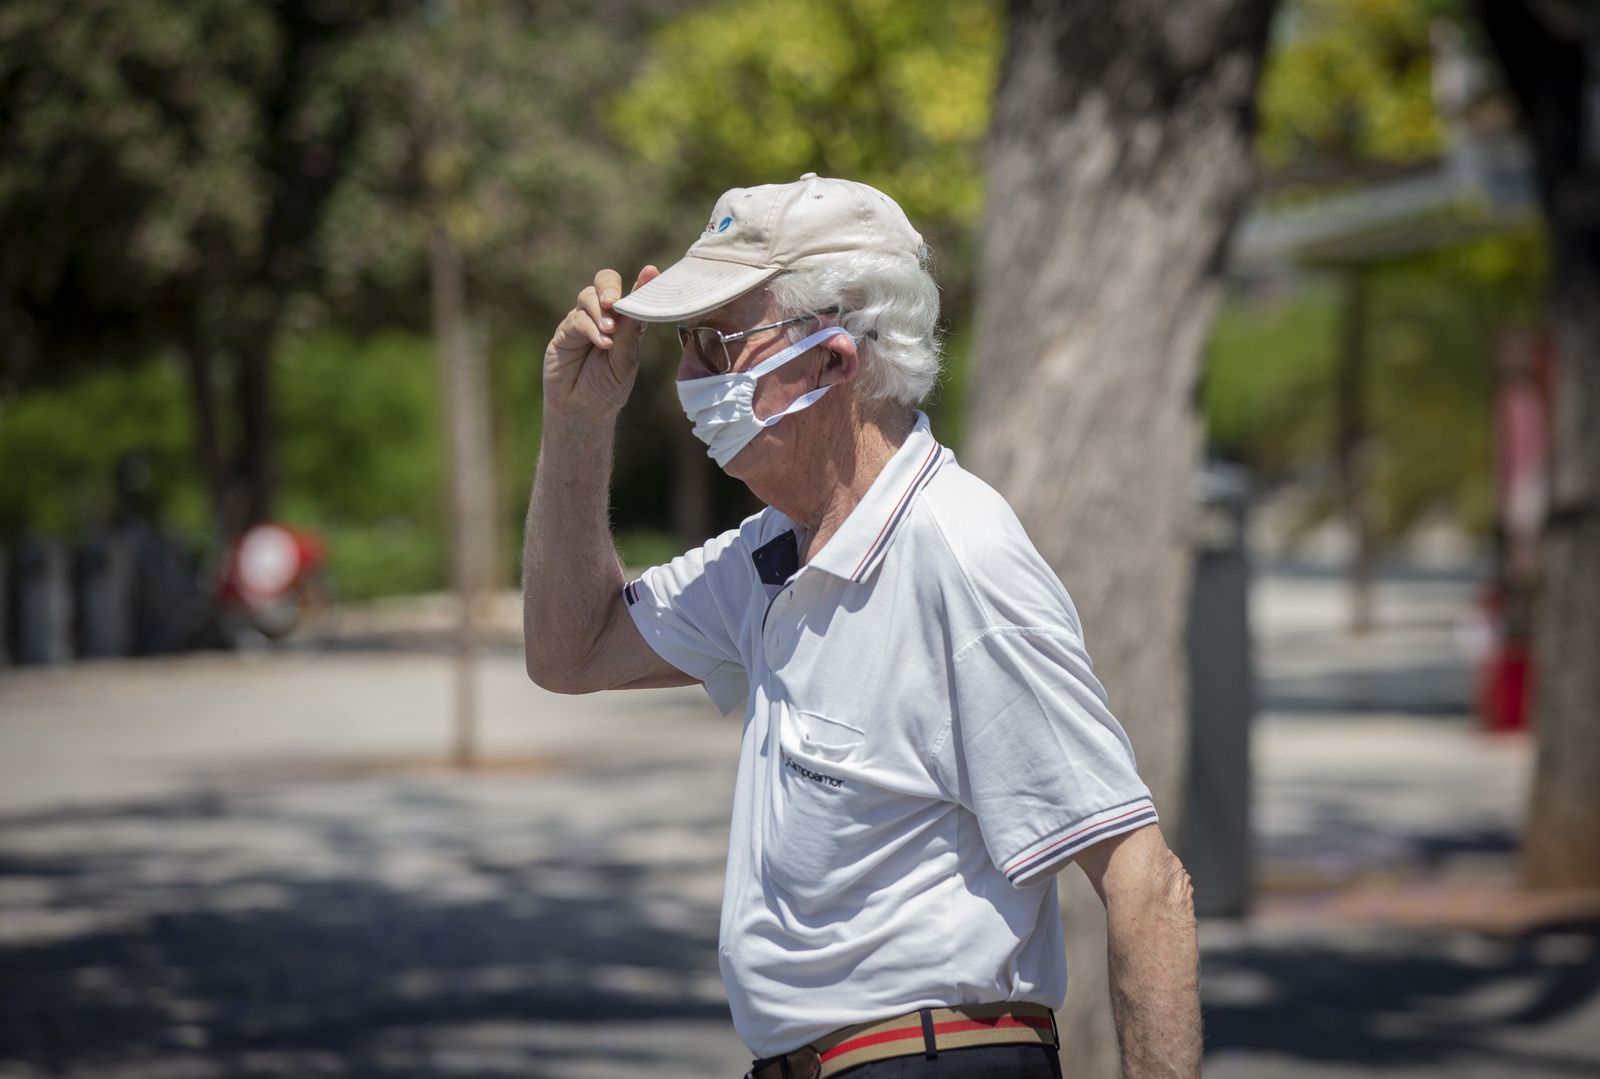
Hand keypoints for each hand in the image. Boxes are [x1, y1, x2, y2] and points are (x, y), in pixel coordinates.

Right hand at [543, 265, 659, 421]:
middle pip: (605, 281)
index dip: (642, 282)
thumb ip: (630, 331)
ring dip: (600, 312)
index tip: (651, 272)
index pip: (634, 294)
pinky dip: (591, 328)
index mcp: (626, 321)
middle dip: (610, 287)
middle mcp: (604, 316)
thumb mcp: (626, 360)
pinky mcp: (565, 331)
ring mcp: (583, 321)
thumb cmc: (608, 387)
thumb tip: (639, 303)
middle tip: (613, 302)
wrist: (582, 410)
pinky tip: (602, 343)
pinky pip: (577, 319)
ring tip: (610, 332)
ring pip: (588, 296)